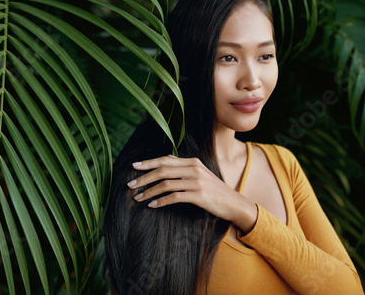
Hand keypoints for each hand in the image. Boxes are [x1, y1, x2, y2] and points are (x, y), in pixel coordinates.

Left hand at [127, 155, 257, 232]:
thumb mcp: (199, 175)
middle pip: (162, 170)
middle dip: (144, 177)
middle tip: (130, 185)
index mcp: (193, 162)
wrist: (234, 204)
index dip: (148, 162)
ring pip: (166, 184)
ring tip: (138, 198)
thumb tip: (162, 164)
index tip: (134, 166)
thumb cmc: (214, 191)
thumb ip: (183, 169)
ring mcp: (197, 182)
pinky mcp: (199, 195)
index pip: (165, 160)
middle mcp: (194, 169)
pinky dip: (161, 201)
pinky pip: (174, 197)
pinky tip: (153, 206)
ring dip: (149, 191)